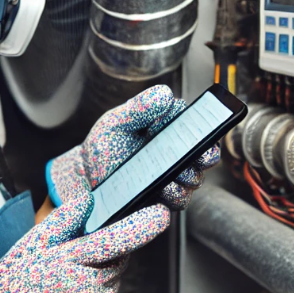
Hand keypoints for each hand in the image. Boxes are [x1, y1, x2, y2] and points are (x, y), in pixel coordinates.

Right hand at [0, 189, 168, 292]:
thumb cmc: (16, 286)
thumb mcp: (31, 244)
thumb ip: (62, 221)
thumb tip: (87, 200)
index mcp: (72, 261)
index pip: (115, 239)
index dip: (142, 227)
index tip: (162, 215)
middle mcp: (88, 287)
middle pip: (118, 261)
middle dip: (105, 258)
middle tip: (73, 267)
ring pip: (112, 286)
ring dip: (97, 283)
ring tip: (65, 291)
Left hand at [47, 85, 219, 210]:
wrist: (88, 178)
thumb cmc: (104, 145)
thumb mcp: (116, 122)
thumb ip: (139, 107)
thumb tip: (164, 94)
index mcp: (167, 126)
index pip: (194, 120)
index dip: (194, 123)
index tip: (182, 127)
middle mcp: (176, 150)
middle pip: (206, 149)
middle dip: (204, 153)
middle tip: (193, 153)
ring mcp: (174, 174)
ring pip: (196, 176)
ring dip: (187, 174)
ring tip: (170, 171)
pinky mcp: (167, 197)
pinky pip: (182, 198)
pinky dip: (175, 193)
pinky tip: (162, 187)